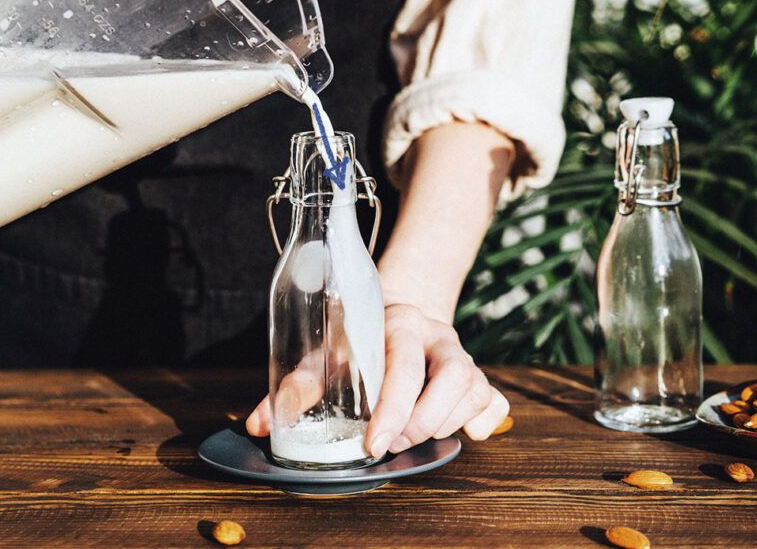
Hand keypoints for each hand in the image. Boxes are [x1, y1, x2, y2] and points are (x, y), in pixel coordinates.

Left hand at [245, 304, 508, 458]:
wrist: (398, 311)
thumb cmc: (356, 338)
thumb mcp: (325, 351)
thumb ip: (296, 385)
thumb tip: (261, 422)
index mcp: (399, 325)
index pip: (406, 366)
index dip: (393, 410)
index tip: (374, 445)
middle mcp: (438, 337)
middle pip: (455, 377)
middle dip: (423, 421)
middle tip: (392, 442)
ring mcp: (463, 355)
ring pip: (476, 391)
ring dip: (446, 424)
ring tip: (414, 433)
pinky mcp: (479, 375)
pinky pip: (496, 402)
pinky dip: (482, 423)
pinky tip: (460, 430)